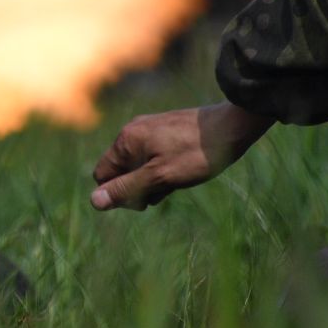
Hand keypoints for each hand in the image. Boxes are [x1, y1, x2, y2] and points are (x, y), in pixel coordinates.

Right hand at [90, 102, 272, 210]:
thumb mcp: (160, 177)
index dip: (119, 192)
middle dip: (139, 186)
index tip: (145, 197)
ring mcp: (150, 128)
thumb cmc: (196, 154)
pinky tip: (184, 170)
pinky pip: (153, 156)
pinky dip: (163, 168)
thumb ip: (127, 188)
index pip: (102, 174)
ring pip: (139, 165)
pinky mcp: (166, 129)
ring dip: (154, 179)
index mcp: (126, 140)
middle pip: (121, 170)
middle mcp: (133, 130)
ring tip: (179, 178)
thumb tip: (94, 201)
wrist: (233, 126)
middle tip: (166, 188)